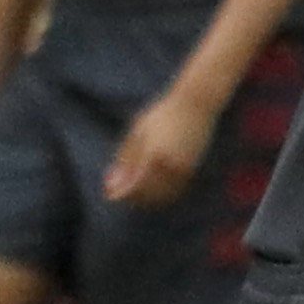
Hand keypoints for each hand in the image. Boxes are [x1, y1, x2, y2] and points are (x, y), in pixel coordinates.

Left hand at [106, 88, 214, 205]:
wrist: (195, 105)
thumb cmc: (162, 114)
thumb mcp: (137, 133)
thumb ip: (125, 160)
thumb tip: (112, 183)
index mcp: (153, 156)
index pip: (133, 188)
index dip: (119, 194)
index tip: (108, 194)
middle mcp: (170, 167)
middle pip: (147, 196)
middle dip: (131, 198)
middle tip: (117, 192)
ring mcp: (183, 170)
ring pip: (162, 197)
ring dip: (146, 199)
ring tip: (132, 192)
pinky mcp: (192, 169)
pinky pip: (173, 191)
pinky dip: (160, 194)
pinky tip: (151, 188)